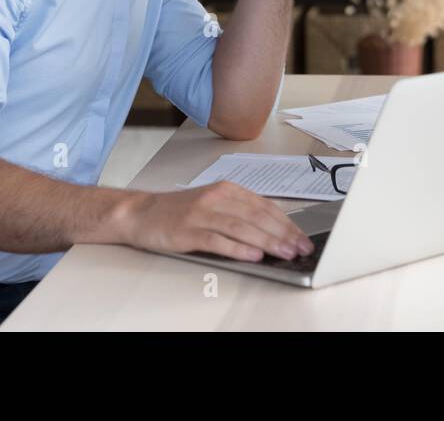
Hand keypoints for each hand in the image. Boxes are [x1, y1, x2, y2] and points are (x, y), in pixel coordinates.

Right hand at [123, 182, 313, 261]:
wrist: (141, 212)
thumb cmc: (179, 211)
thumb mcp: (213, 203)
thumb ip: (239, 212)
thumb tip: (272, 231)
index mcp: (227, 189)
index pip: (265, 206)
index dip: (287, 223)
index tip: (302, 238)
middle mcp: (217, 198)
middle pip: (258, 216)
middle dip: (283, 234)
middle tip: (301, 248)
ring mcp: (202, 213)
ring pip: (242, 227)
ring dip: (268, 241)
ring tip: (285, 253)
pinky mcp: (189, 230)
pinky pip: (218, 239)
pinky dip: (238, 248)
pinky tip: (253, 255)